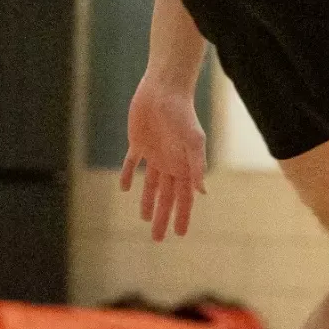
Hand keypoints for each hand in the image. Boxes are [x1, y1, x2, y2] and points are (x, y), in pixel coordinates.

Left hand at [120, 75, 208, 240]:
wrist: (164, 90)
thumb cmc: (182, 113)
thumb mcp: (193, 140)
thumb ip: (197, 165)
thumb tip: (202, 192)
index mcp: (184, 165)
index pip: (184, 198)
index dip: (182, 216)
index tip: (180, 235)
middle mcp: (170, 163)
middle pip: (166, 197)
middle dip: (163, 217)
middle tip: (158, 239)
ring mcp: (154, 154)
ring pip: (151, 185)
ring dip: (148, 202)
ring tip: (144, 219)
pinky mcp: (138, 143)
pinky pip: (132, 163)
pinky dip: (129, 175)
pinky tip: (126, 188)